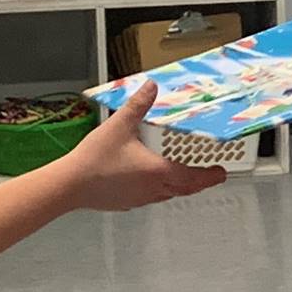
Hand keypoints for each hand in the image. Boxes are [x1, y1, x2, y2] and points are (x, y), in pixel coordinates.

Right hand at [65, 83, 224, 210]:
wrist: (70, 185)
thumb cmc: (95, 160)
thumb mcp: (120, 125)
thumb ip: (139, 105)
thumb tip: (151, 88)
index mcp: (157, 171)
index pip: (193, 177)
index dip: (210, 175)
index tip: (221, 173)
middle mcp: (152, 189)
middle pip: (184, 189)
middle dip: (199, 182)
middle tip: (209, 176)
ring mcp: (139, 199)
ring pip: (168, 195)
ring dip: (179, 186)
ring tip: (183, 177)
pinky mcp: (126, 203)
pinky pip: (150, 198)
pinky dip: (158, 190)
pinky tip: (148, 181)